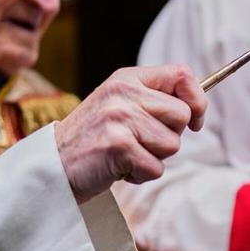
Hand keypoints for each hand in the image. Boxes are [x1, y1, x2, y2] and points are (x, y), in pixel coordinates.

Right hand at [55, 64, 207, 202]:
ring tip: (125, 154)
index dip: (197, 100)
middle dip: (169, 136)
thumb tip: (197, 107)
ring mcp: (119, 119)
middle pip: (182, 115)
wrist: (52, 166)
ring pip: (172, 144)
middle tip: (139, 142)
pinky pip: (156, 168)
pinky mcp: (118, 147)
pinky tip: (117, 167)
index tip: (194, 120)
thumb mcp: (120, 104)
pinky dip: (141, 175)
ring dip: (153, 158)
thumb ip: (154, 99)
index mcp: (127, 79)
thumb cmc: (93, 138)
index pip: (182, 75)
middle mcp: (123, 94)